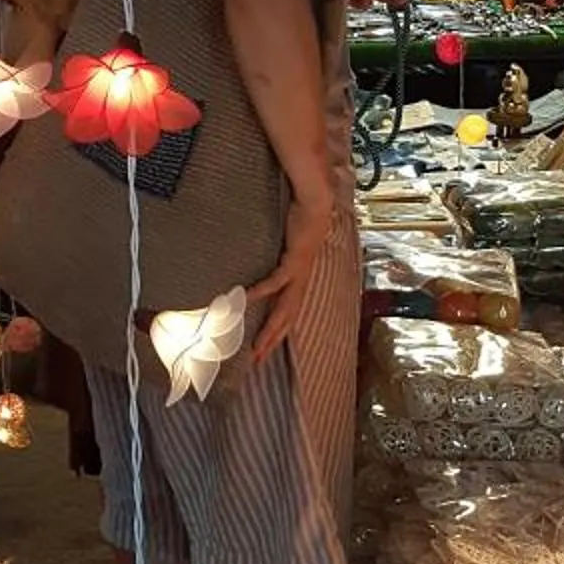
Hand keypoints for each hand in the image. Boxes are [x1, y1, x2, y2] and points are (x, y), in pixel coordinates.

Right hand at [248, 190, 334, 363]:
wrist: (315, 203)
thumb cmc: (300, 218)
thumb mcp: (285, 243)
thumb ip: (274, 255)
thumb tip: (259, 263)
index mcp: (299, 279)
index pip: (287, 312)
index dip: (276, 332)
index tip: (261, 348)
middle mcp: (301, 281)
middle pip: (287, 319)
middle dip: (272, 341)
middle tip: (257, 360)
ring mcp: (299, 273)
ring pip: (285, 309)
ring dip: (271, 329)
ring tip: (256, 346)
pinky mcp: (295, 260)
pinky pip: (276, 281)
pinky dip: (262, 291)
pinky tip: (248, 299)